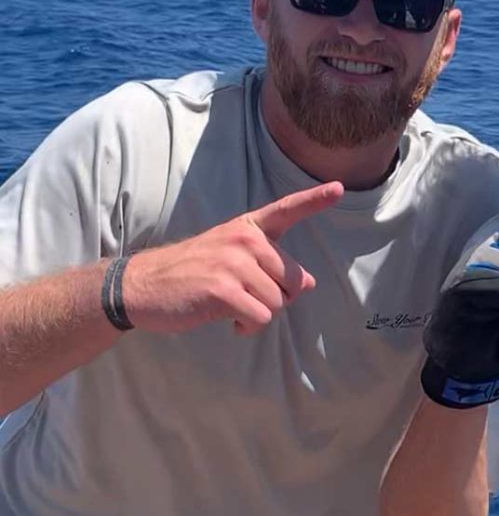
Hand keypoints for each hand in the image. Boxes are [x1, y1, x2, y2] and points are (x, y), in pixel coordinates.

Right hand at [122, 182, 342, 334]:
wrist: (141, 285)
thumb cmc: (193, 273)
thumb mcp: (232, 259)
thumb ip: (271, 265)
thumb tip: (308, 283)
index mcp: (248, 228)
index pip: (287, 209)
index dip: (316, 200)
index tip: (339, 188)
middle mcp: (244, 240)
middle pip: (292, 280)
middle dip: (275, 297)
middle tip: (243, 295)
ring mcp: (233, 263)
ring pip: (278, 303)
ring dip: (257, 314)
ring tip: (229, 305)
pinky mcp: (223, 290)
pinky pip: (260, 318)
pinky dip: (247, 327)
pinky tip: (227, 319)